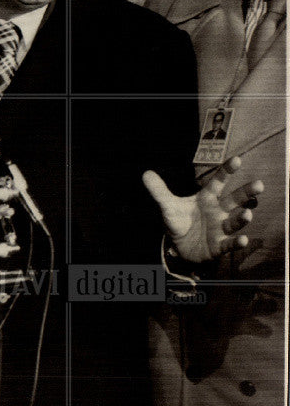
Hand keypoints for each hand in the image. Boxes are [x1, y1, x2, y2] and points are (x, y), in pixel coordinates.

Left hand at [143, 157, 262, 262]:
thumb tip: (145, 173)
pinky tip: (243, 240)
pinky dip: (237, 243)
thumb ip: (159, 191)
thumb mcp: (167, 206)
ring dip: (242, 218)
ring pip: (234, 222)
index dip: (227, 171)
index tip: (237, 159)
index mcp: (207, 198)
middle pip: (235, 200)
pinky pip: (229, 244)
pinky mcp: (219, 246)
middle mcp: (218, 211)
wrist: (180, 246)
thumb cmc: (179, 221)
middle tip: (259, 184)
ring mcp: (220, 229)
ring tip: (247, 214)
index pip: (218, 182)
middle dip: (246, 193)